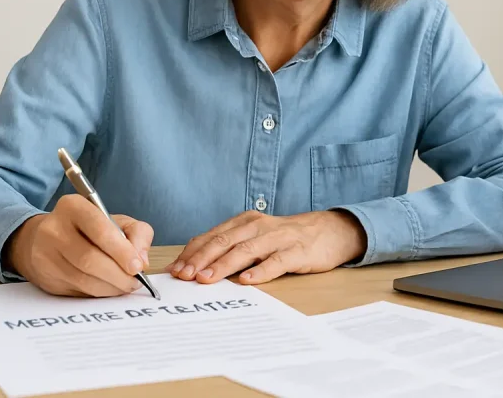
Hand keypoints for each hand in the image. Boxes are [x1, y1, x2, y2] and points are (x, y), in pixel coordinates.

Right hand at [3, 194, 153, 296]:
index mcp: (73, 207)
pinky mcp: (46, 278)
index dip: (122, 251)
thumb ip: (138, 234)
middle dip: (118, 275)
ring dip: (110, 287)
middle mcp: (54, 229)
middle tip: (135, 281)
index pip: (100, 230)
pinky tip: (108, 288)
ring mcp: (46, 255)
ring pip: (83, 279)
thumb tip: (142, 261)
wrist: (45, 239)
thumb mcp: (117, 221)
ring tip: (125, 285)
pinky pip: (77, 291)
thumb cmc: (89, 229)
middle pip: (90, 259)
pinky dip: (99, 293)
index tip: (137, 267)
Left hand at [167, 209, 366, 284]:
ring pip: (245, 250)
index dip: (191, 253)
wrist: (328, 231)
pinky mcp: (297, 251)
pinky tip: (248, 280)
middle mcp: (258, 226)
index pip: (211, 236)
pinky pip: (277, 261)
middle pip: (223, 241)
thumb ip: (230, 248)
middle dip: (200, 259)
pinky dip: (261, 271)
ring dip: (223, 265)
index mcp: (244, 222)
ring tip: (206, 279)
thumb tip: (195, 267)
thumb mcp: (256, 237)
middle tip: (184, 276)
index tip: (174, 270)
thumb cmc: (286, 239)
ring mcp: (278, 237)